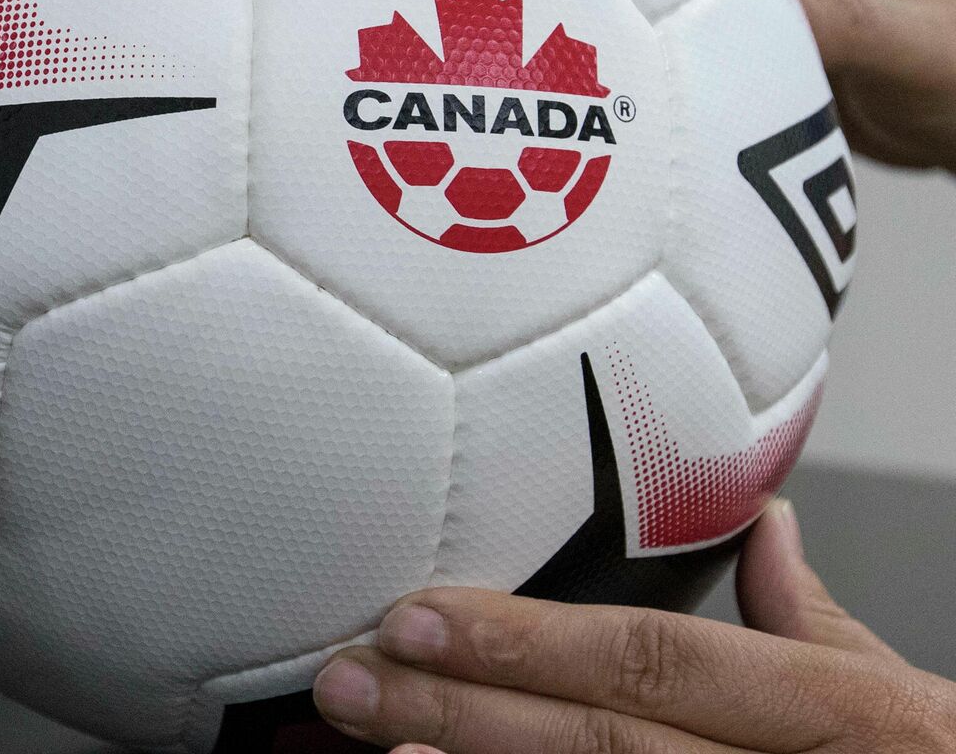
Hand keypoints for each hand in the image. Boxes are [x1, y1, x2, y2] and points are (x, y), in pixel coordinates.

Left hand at [312, 500, 955, 752]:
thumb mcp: (899, 697)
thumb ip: (813, 618)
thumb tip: (765, 520)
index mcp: (831, 712)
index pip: (652, 661)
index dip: (525, 640)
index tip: (418, 611)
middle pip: (597, 741)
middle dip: (462, 704)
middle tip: (351, 675)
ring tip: (380, 743)